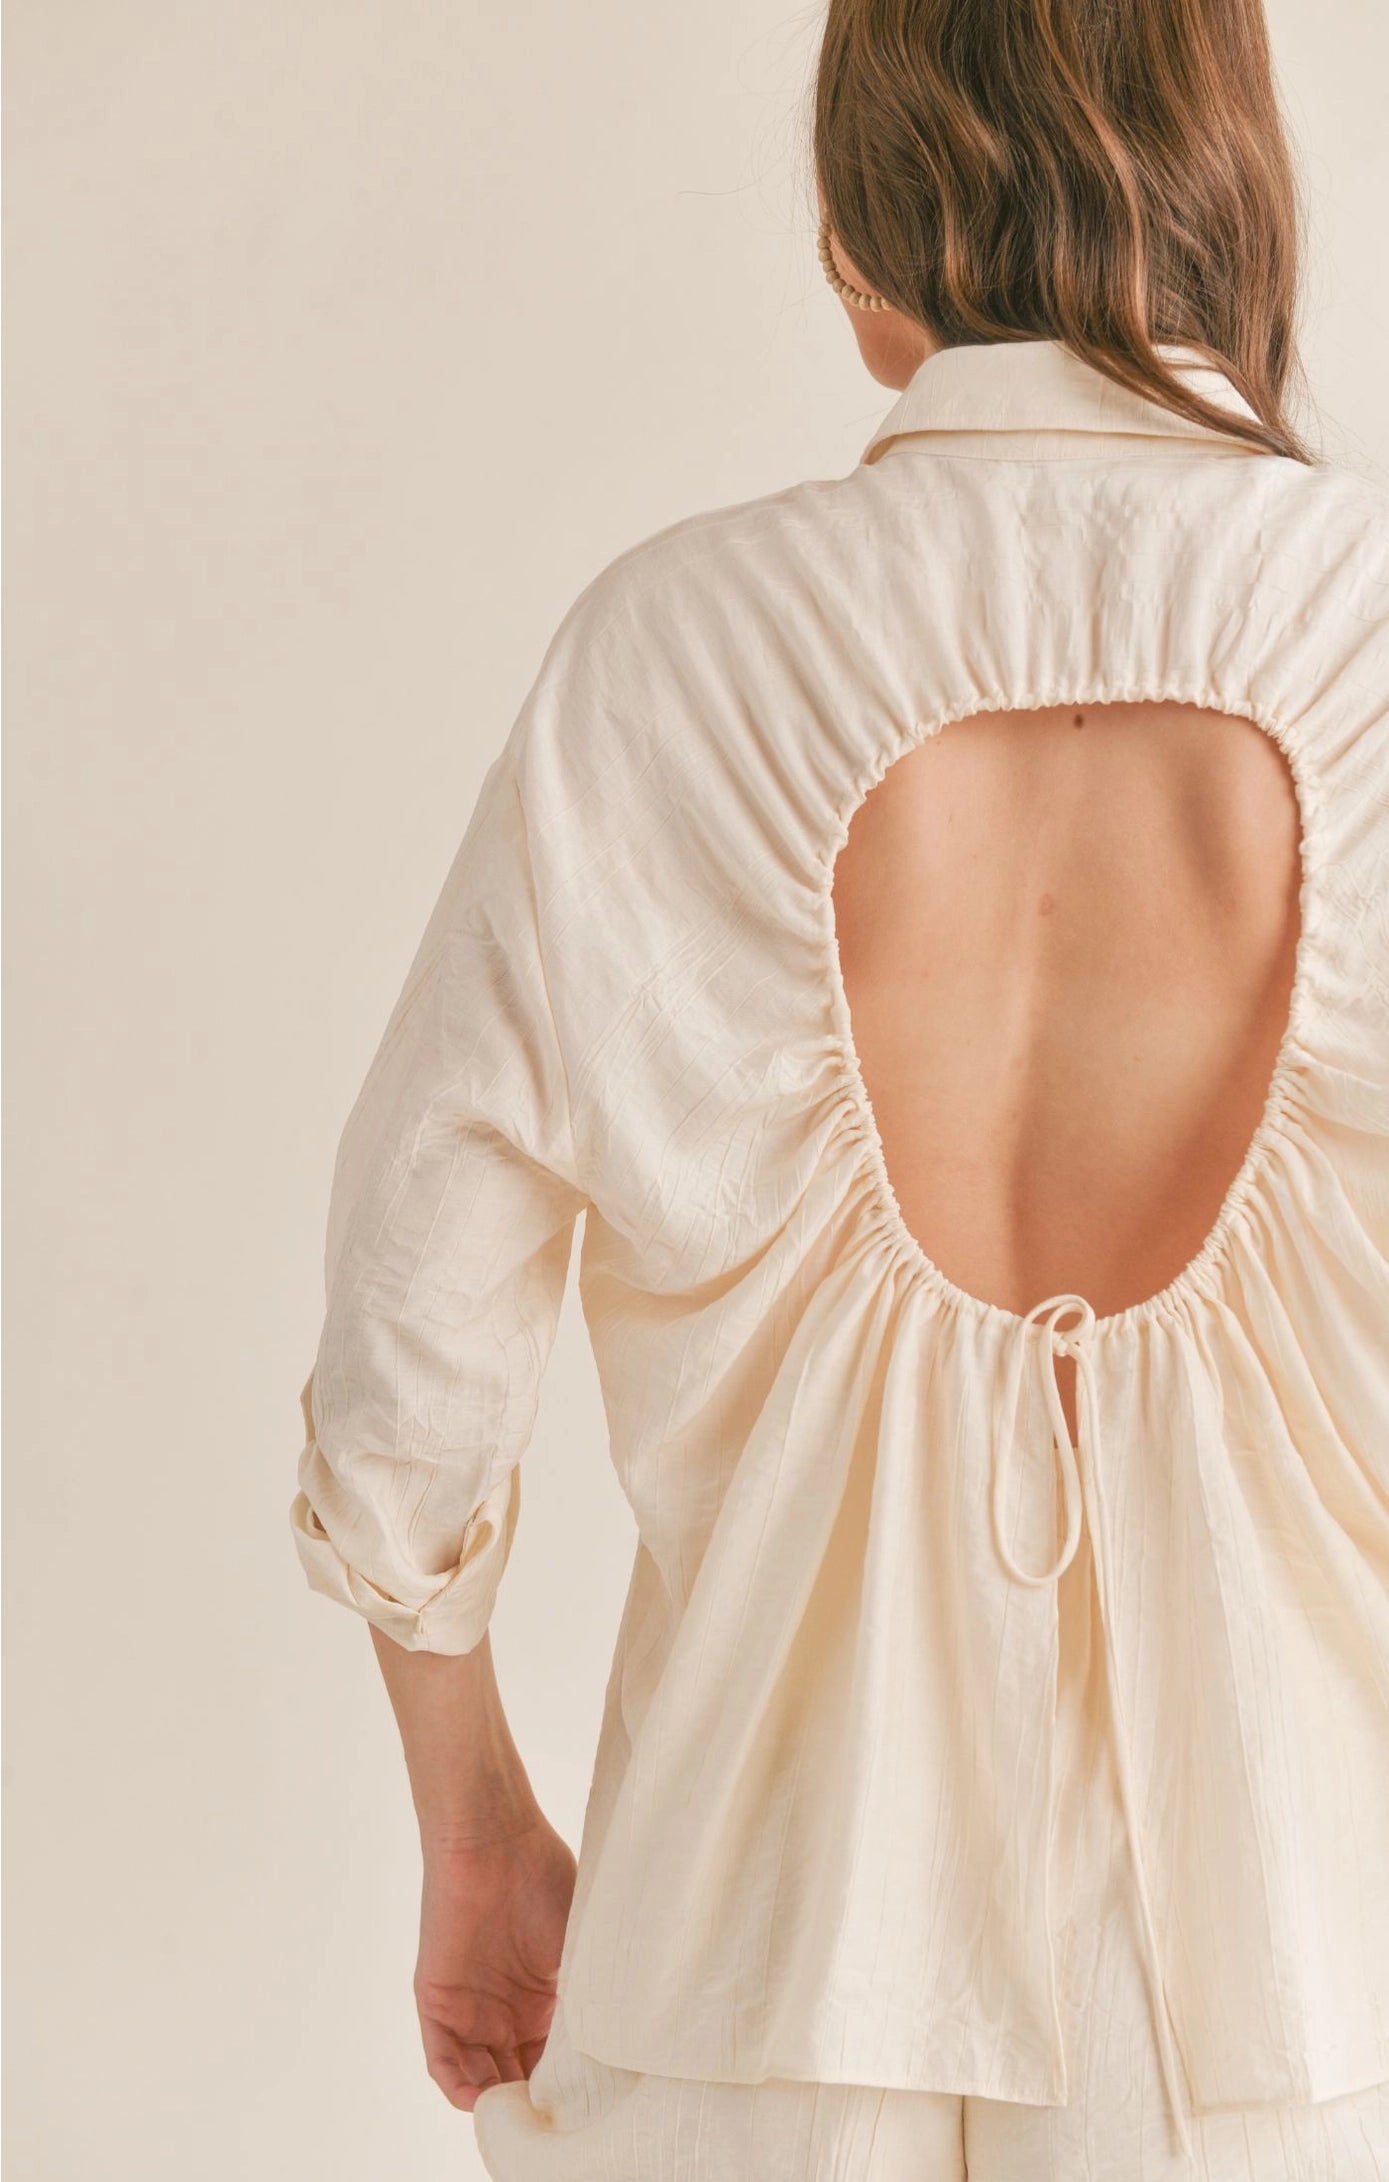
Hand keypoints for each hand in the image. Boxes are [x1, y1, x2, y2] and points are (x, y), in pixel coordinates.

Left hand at [414, 1815, 577, 2111]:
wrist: (495, 1836)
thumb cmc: (545, 1878)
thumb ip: (587, 1998)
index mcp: (541, 1999)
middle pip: (514, 2077)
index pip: (550, 2062)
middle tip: (550, 2129)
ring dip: (496, 2104)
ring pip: (479, 2076)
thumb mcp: (578, 1947)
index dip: (562, 2090)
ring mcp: (469, 2007)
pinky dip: (459, 2087)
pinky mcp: (435, 2000)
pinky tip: (481, 2103)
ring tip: (519, 2124)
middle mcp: (504, 2010)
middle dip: (529, 2106)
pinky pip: (442, 2059)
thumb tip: (617, 2054)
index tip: (583, 2112)